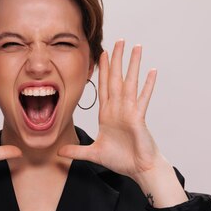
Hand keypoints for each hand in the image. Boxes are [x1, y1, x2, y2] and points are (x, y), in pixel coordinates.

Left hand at [58, 40, 186, 206]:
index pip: (104, 88)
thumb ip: (77, 152)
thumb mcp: (93, 154)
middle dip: (116, 60)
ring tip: (136, 47)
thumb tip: (59, 152)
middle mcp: (118, 109)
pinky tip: (152, 71)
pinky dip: (147, 85)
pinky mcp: (138, 119)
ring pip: (130, 83)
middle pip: (116, 79)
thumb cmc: (121, 160)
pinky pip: (142, 99)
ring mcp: (129, 112)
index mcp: (107, 115)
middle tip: (119, 41)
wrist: (139, 170)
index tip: (102, 54)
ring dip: (132, 65)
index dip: (102, 71)